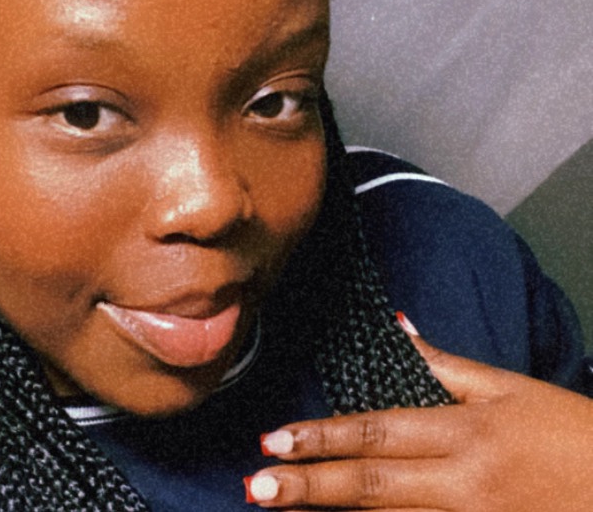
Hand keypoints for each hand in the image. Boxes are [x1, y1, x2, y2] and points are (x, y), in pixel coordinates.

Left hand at [244, 315, 592, 510]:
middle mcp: (462, 484)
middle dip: (311, 487)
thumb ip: (444, 364)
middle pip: (373, 485)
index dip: (323, 437)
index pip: (377, 433)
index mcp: (464, 432)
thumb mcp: (509, 387)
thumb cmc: (572, 433)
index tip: (274, 441)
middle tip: (256, 489)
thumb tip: (397, 328)